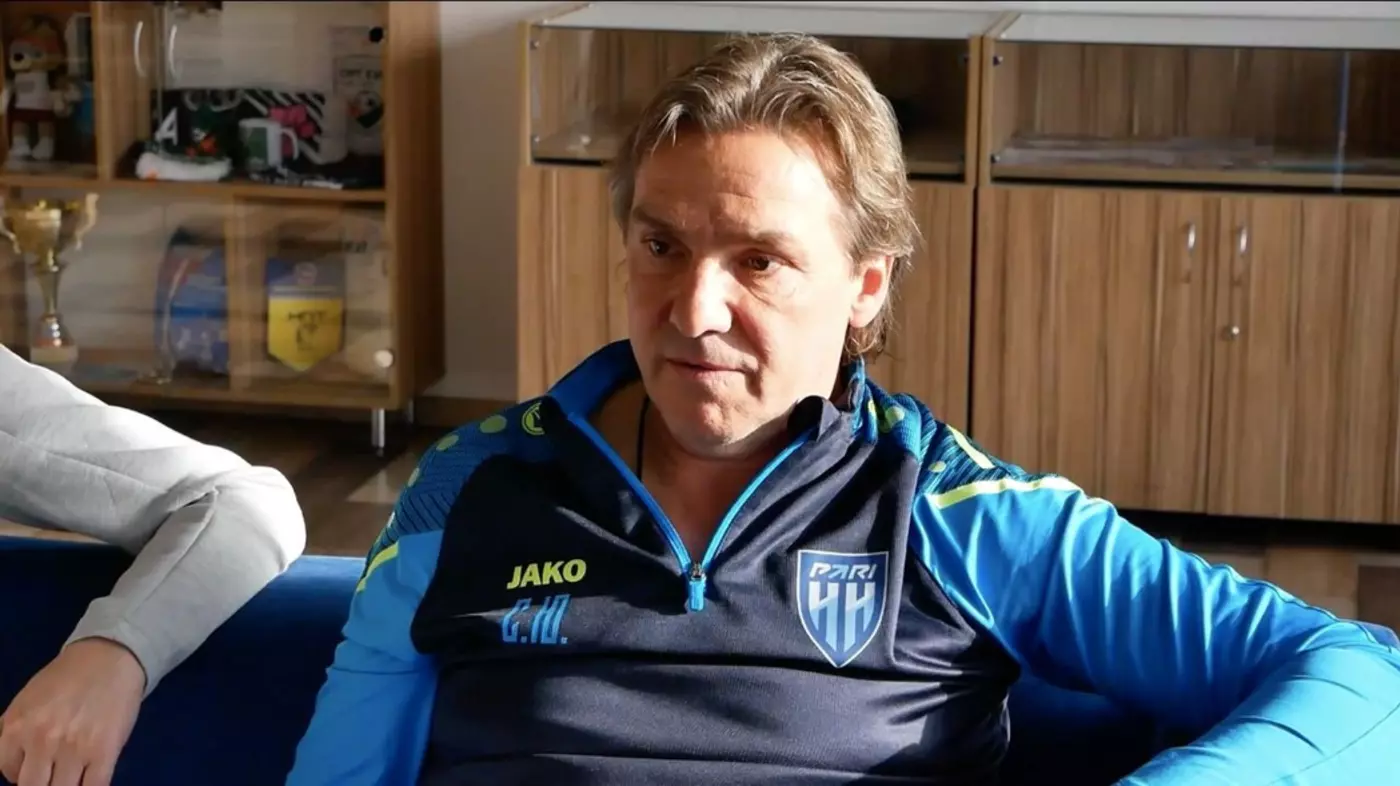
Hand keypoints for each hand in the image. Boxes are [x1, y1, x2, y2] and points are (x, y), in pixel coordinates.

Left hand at [0, 638, 145, 785]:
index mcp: (16, 727)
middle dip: (42, 782)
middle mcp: (41, 741)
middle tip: (53, 771)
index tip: (34, 765)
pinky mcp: (104, 752)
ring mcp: (74, 749)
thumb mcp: (25, 701)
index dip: (20, 772)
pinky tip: (89, 778)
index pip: (7, 771)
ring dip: (65, 784)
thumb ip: (12, 731)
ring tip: (71, 772)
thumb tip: (12, 761)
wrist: (110, 657)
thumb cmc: (67, 677)